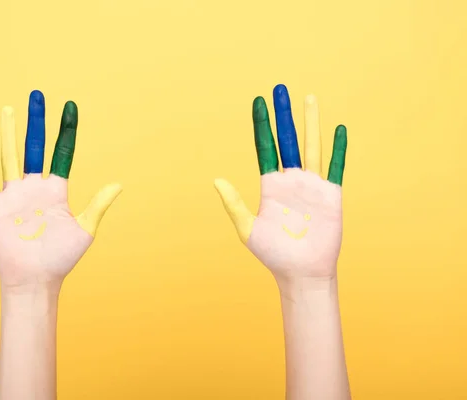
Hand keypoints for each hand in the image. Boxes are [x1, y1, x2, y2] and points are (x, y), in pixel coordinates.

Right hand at [0, 90, 121, 290]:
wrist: (35, 279)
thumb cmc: (61, 259)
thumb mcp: (84, 229)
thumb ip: (97, 205)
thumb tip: (118, 183)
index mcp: (57, 190)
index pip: (62, 153)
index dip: (66, 130)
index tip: (70, 107)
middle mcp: (35, 188)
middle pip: (35, 147)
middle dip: (36, 122)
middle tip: (37, 96)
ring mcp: (14, 195)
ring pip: (11, 156)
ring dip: (9, 133)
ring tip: (9, 109)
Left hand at [215, 84, 347, 286]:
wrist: (301, 273)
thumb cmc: (273, 255)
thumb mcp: (248, 229)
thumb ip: (234, 203)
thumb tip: (217, 180)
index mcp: (270, 185)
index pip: (265, 147)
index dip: (261, 124)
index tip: (258, 102)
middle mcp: (290, 179)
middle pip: (286, 139)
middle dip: (283, 114)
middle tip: (279, 89)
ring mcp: (311, 185)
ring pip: (310, 146)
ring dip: (310, 122)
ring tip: (309, 98)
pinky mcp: (330, 194)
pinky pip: (336, 166)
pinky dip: (338, 149)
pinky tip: (338, 130)